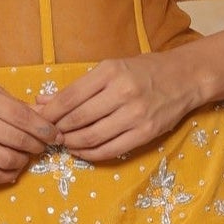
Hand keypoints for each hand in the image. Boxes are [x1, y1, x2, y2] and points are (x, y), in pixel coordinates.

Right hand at [0, 74, 57, 185]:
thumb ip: (9, 103)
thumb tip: (40, 119)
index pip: (22, 117)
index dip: (43, 129)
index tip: (54, 134)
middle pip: (17, 140)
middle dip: (37, 146)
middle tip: (41, 146)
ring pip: (5, 160)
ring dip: (23, 161)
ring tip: (25, 156)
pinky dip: (6, 175)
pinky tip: (11, 169)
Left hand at [40, 49, 210, 165]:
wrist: (185, 77)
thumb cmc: (144, 70)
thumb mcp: (110, 69)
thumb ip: (77, 87)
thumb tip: (41, 101)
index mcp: (110, 72)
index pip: (69, 97)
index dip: (49, 113)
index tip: (37, 120)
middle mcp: (122, 92)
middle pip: (77, 119)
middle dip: (57, 130)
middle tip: (48, 135)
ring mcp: (135, 115)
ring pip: (91, 137)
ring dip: (72, 144)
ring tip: (64, 143)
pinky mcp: (146, 133)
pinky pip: (110, 150)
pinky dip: (90, 154)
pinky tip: (81, 151)